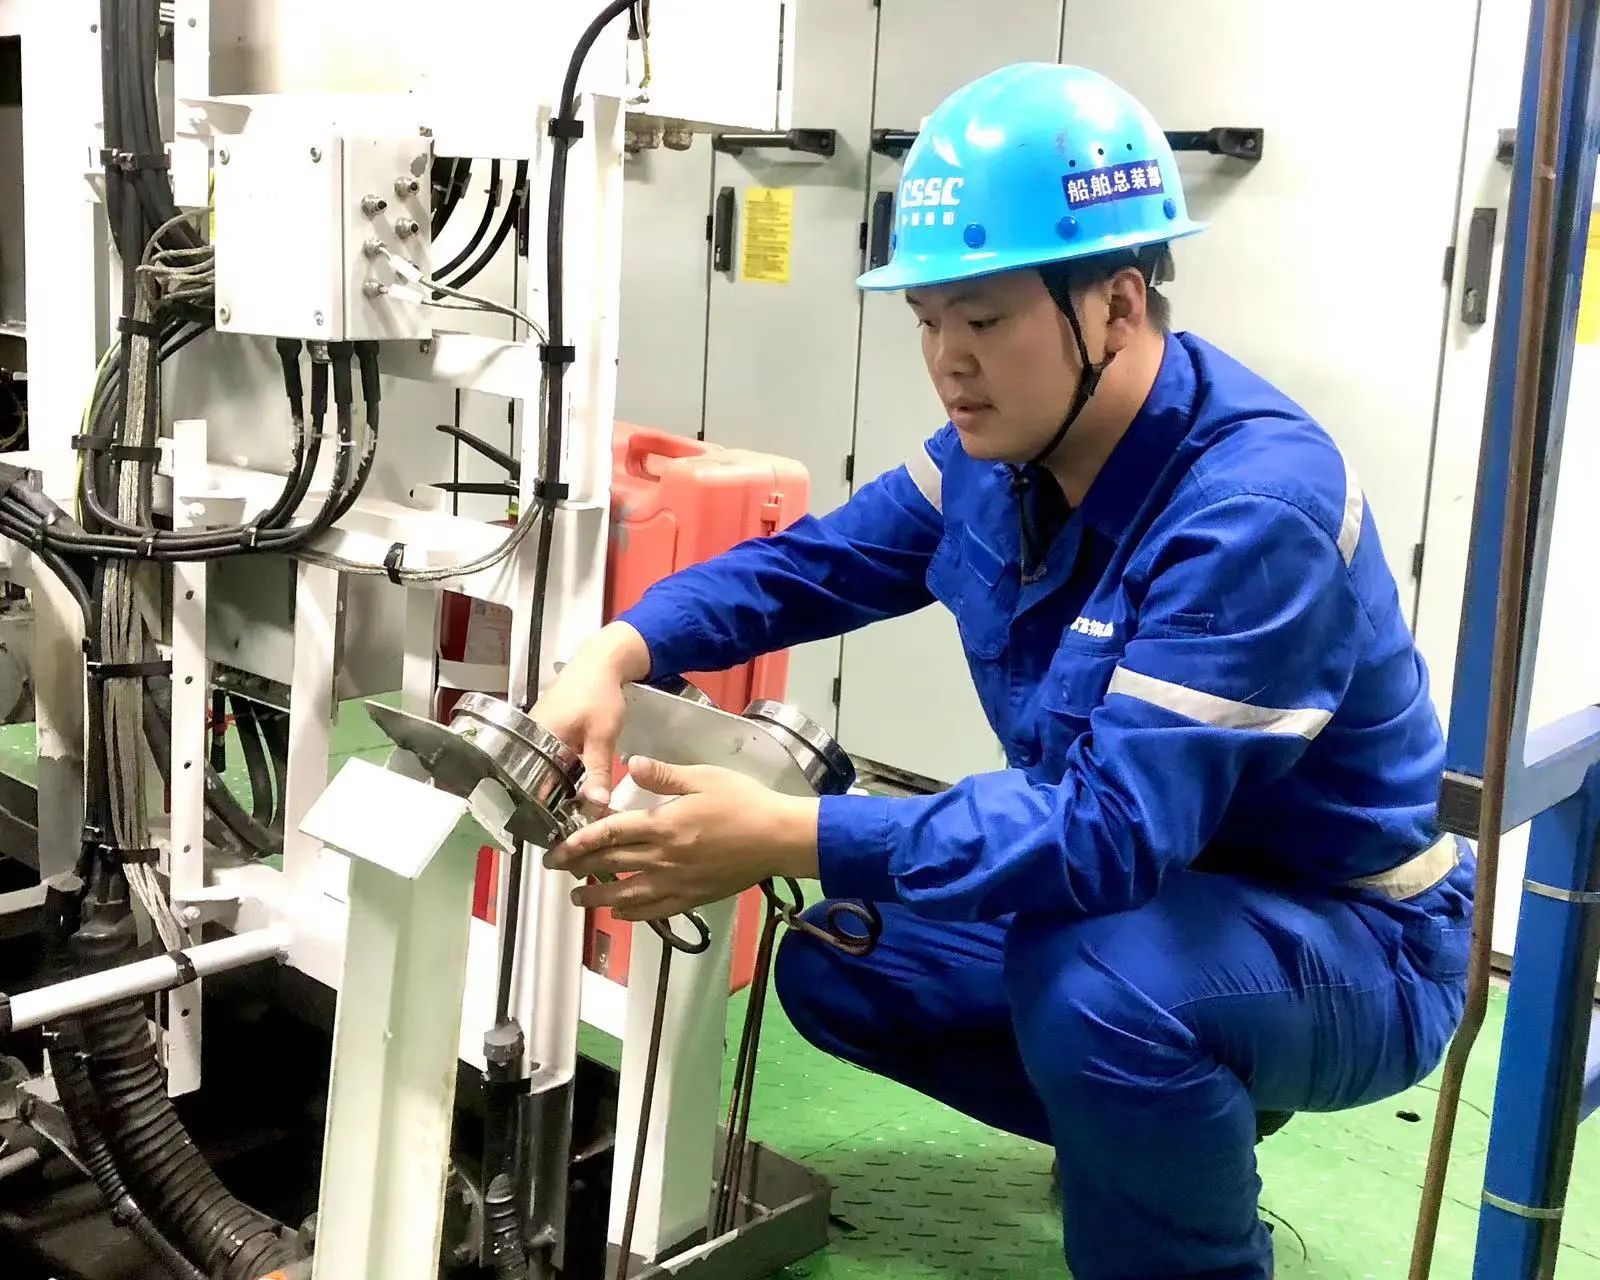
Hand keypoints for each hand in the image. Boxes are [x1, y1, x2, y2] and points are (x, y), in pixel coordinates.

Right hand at [530, 622, 650, 807]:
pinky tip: (570, 783)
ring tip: (569, 809)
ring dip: (556, 783)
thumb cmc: (599, 695)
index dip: (543, 805)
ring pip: (542, 767)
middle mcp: (528, 737)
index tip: (558, 825)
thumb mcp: (603, 736)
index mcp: (536, 740)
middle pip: (534, 777)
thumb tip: (596, 804)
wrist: (601, 662)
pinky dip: (559, 768)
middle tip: (568, 820)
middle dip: (552, 798)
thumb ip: (598, 771)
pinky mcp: (545, 729)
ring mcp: (535, 732)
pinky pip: (547, 756)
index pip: (530, 783)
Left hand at [544, 757, 820, 921]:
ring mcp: (676, 882)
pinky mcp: (693, 897)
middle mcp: (662, 857)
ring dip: (598, 896)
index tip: (556, 849)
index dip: (578, 842)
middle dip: (579, 868)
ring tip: (578, 898)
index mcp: (662, 824)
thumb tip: (630, 763)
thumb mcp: (703, 777)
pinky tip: (620, 913)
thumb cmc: (743, 801)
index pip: (608, 834)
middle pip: (611, 864)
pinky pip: (655, 910)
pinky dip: (633, 914)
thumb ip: (664, 775)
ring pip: (626, 894)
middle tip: (557, 870)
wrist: (777, 837)